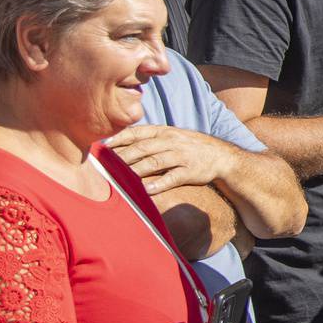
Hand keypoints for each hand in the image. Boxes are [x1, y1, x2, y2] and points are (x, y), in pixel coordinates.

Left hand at [104, 125, 235, 195]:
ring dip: (136, 171)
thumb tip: (121, 143)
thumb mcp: (171, 136)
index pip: (136, 132)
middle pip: (142, 148)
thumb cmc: (190, 147)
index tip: (101, 145)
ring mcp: (181, 157)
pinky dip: (159, 184)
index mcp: (163, 132)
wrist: (221, 156)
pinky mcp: (190, 172)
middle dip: (121, 157)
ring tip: (120, 179)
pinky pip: (172, 178)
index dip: (118, 138)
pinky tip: (146, 190)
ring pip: (154, 163)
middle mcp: (171, 142)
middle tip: (104, 166)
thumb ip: (149, 138)